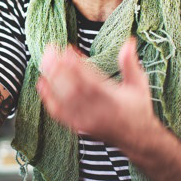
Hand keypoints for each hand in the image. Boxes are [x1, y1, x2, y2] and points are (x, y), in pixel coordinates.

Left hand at [37, 38, 157, 146]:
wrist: (138, 140)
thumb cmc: (138, 109)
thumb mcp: (139, 85)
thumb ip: (130, 63)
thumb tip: (129, 41)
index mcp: (112, 100)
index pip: (90, 80)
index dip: (76, 64)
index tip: (67, 48)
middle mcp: (97, 112)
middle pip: (72, 88)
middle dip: (58, 68)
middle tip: (50, 50)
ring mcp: (85, 120)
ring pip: (63, 99)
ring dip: (51, 79)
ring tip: (44, 61)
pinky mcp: (77, 126)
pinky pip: (59, 113)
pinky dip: (48, 98)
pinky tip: (42, 83)